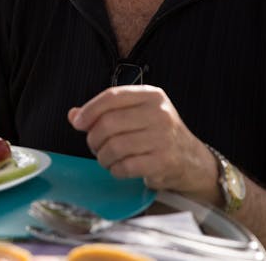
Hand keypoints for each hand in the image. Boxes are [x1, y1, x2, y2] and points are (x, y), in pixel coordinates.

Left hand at [67, 85, 218, 203]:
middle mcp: (159, 113)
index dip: (90, 110)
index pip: (112, 96)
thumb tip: (74, 115)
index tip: (79, 123)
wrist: (191, 160)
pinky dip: (115, 170)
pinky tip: (119, 168)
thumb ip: (105, 111)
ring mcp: (163, 138)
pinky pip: (125, 166)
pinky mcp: (163, 162)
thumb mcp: (136, 114)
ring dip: (103, 157)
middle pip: (109, 123)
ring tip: (107, 158)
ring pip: (114, 146)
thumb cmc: (157, 134)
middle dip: (94, 138)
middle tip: (95, 146)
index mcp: (151, 95)